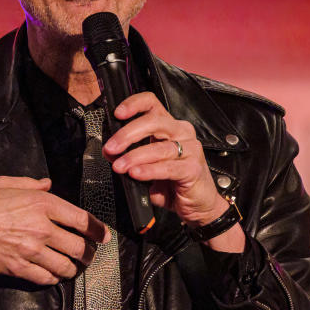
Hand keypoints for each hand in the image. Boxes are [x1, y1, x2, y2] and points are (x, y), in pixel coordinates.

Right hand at [0, 176, 109, 287]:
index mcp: (42, 204)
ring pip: (65, 266)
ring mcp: (32, 250)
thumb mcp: (4, 183)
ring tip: (73, 268)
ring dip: (72, 268)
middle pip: (79, 247)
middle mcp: (42, 228)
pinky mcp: (20, 267)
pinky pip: (45, 277)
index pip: (82, 220)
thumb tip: (46, 184)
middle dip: (88, 253)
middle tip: (89, 255)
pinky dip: (52, 278)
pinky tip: (52, 275)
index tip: (103, 235)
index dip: (98, 230)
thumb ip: (30, 184)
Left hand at [102, 93, 244, 250]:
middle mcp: (182, 133)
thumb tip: (110, 152)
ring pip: (159, 147)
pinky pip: (168, 167)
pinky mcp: (193, 168)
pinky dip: (149, 170)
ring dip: (134, 156)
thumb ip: (130, 157)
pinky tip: (137, 173)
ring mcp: (190, 149)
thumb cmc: (175, 184)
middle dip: (127, 134)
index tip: (117, 113)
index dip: (134, 104)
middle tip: (111, 148)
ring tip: (120, 166)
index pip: (152, 104)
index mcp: (169, 127)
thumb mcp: (147, 167)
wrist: (199, 206)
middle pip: (153, 122)